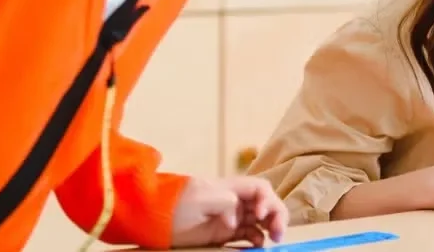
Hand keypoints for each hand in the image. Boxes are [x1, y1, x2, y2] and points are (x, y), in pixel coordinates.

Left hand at [170, 176, 287, 247]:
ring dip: (271, 228)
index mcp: (232, 188)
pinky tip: (258, 245)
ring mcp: (232, 217)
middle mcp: (236, 201)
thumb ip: (224, 203)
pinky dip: (257, 240)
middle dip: (276, 215)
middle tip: (278, 233)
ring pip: (261, 221)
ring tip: (274, 239)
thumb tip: (237, 220)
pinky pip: (248, 235)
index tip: (261, 215)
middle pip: (266, 204)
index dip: (268, 200)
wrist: (155, 218)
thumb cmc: (177, 203)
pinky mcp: (225, 234)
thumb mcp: (201, 198)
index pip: (260, 189)